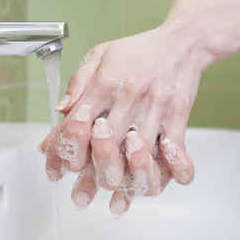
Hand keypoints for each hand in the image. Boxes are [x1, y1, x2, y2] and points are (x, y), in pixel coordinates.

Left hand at [39, 23, 207, 217]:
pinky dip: (167, 169)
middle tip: (81, 193)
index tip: (56, 168)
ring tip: (115, 198)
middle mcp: (129, 97)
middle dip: (89, 172)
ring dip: (125, 177)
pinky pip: (175, 149)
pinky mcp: (178, 116)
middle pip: (106, 141)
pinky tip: (154, 183)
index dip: (63, 148)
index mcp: (107, 82)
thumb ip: (78, 81)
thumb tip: (61, 110)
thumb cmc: (139, 50)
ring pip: (139, 152)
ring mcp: (155, 108)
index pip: (79, 120)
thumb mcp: (101, 54)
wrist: (182, 41)